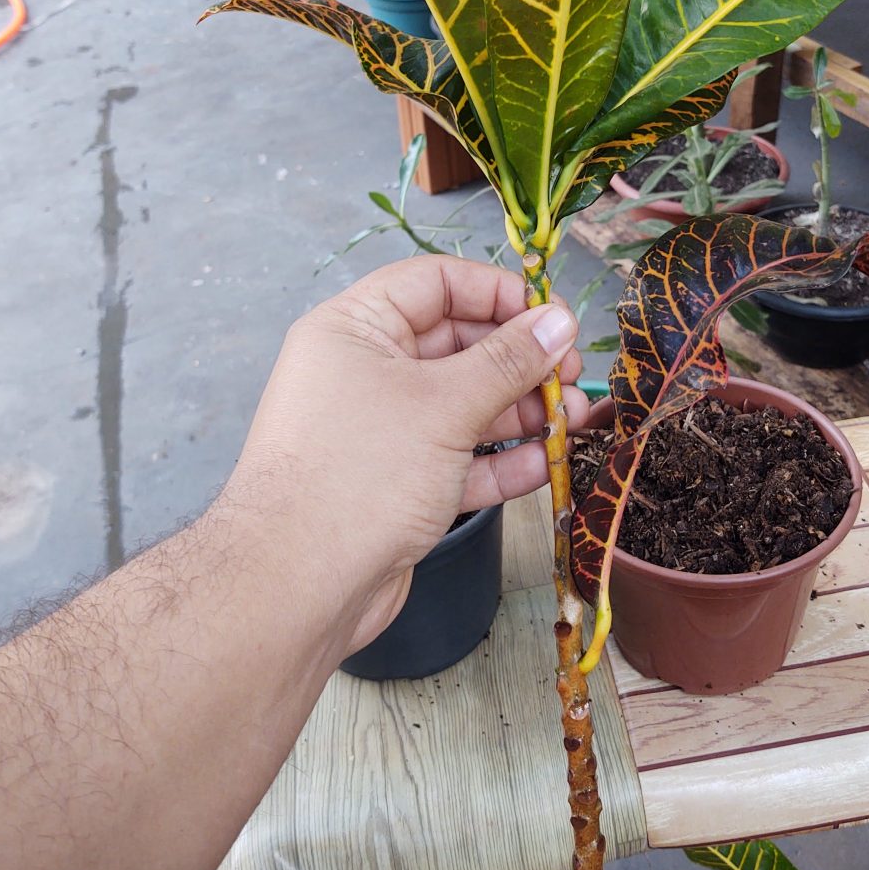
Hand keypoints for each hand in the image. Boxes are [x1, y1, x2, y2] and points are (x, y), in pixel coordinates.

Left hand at [219, 256, 588, 652]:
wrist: (297, 586)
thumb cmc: (356, 475)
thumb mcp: (444, 404)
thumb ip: (508, 361)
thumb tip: (558, 322)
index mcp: (356, 329)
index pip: (435, 284)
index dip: (498, 294)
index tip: (553, 319)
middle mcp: (364, 373)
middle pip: (457, 345)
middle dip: (520, 360)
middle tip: (571, 376)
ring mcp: (381, 432)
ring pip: (463, 406)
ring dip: (520, 412)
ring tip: (571, 421)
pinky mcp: (396, 485)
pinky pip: (458, 460)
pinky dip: (501, 460)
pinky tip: (543, 464)